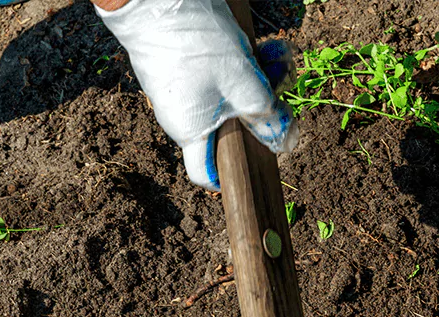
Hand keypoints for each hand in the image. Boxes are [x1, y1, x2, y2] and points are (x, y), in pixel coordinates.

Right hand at [95, 0, 298, 189]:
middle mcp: (182, 116)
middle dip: (261, 105)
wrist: (153, 2)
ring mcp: (180, 91)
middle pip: (229, 125)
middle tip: (281, 79)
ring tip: (276, 51)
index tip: (252, 167)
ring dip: (256, 77)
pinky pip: (217, 76)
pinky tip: (260, 44)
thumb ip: (265, 115)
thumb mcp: (242, 82)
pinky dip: (239, 64)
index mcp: (191, 131)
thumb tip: (285, 143)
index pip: (204, 173)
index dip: (227, 177)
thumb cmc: (194, 46)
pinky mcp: (181, 68)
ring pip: (228, 95)